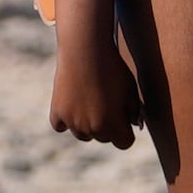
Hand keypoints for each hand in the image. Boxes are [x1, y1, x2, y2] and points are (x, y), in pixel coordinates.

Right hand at [48, 30, 139, 149]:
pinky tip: (72, 106)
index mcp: (113, 126)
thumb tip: (133, 125)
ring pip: (82, 135)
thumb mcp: (131, 90)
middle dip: (107, 126)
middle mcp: (92, 129)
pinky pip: (60, 126)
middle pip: (103, 138)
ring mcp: (72, 121)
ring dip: (87, 125)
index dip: (126, 130)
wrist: (85, 49)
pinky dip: (66, 120)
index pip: (124, 142)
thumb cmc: (112, 69)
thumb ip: (134, 112)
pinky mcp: (57, 111)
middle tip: (106, 103)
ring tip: (90, 103)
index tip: (124, 116)